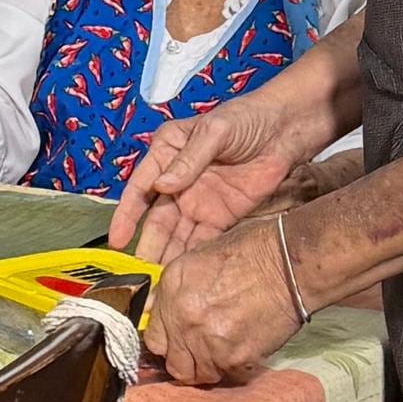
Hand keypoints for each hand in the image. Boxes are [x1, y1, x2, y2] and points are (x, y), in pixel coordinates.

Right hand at [113, 85, 310, 261]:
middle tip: (138, 275)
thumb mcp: (214, 132)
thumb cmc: (245, 119)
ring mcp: (198, 201)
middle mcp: (177, 181)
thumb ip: (189, 160)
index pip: (141, 187)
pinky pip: (202, 240)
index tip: (117, 239)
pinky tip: (184, 274)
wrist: (285, 131)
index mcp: (167, 153)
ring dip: (167, 255)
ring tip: (158, 282)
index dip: (127, 214)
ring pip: (177, 234)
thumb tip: (161, 186)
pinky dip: (193, 256)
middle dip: (148, 244)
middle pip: (157, 218)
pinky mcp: (221, 216)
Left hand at [145, 216, 306, 386]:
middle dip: (184, 360)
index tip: (177, 345)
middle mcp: (183, 318)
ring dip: (209, 367)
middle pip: (173, 362)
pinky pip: (226, 376)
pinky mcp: (234, 358)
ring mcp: (207, 341)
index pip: (153, 337)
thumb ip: (177, 291)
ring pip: (198, 375)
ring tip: (224, 352)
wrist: (288, 262)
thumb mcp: (200, 258)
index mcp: (171, 289)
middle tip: (200, 353)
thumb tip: (168, 313)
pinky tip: (244, 350)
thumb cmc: (253, 252)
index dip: (167, 342)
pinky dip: (234, 368)